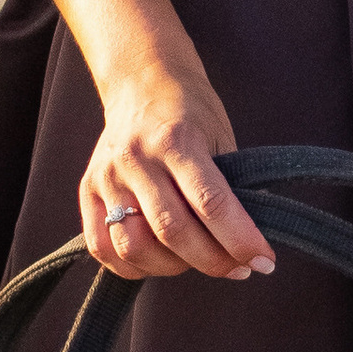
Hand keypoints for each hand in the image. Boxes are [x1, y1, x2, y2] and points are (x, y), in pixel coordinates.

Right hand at [80, 60, 274, 283]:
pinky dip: (134, 266)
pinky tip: (162, 262)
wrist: (142, 82)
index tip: (264, 261)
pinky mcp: (88, 191)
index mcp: (177, 140)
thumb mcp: (220, 136)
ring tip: (199, 260)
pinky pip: (103, 246)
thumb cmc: (191, 111)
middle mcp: (137, 159)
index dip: (240, 240)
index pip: (211, 203)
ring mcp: (107, 177)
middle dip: (214, 261)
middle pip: (173, 231)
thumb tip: (246, 241)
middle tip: (240, 268)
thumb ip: (227, 185)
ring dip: (174, 267)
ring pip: (134, 246)